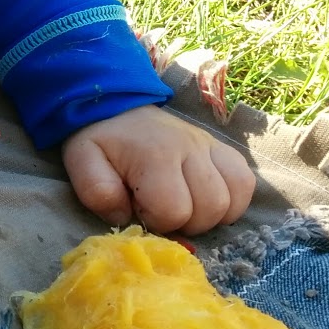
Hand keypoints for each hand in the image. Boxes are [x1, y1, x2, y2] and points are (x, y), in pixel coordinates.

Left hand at [62, 103, 254, 234]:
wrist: (118, 106)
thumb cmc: (103, 141)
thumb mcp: (82, 162)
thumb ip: (96, 192)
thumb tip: (123, 218)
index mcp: (156, 154)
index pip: (174, 210)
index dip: (157, 221)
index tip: (140, 210)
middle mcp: (190, 148)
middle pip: (210, 207)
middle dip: (186, 223)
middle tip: (163, 213)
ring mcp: (209, 146)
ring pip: (232, 198)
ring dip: (210, 215)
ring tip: (184, 208)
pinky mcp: (222, 148)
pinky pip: (245, 183)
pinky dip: (232, 201)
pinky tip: (206, 201)